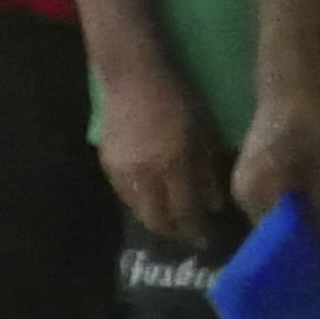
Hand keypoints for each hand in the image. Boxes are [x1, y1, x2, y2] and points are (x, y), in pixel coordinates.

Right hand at [94, 60, 236, 260]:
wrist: (132, 79)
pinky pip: (124, 194)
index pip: (184, 210)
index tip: (205, 238)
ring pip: (137, 209)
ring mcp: (121, 171)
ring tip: (170, 220)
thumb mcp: (202, 133)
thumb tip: (214, 205)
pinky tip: (151, 199)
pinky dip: (139, 202)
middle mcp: (143, 174)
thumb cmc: (176, 101)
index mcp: (171, 165)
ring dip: (154, 218)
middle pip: (155, 219)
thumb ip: (205, 171)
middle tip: (186, 234)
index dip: (194, 228)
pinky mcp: (106, 164)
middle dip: (172, 231)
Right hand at [232, 94, 319, 246]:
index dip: (303, 255)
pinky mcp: (260, 171)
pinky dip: (301, 207)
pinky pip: (280, 200)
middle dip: (305, 242)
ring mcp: (248, 182)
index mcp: (253, 197)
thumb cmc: (312, 127)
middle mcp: (242, 195)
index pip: (274, 242)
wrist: (296, 85)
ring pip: (279, 215)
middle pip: (275, 230)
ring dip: (305, 224)